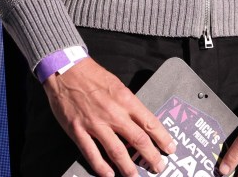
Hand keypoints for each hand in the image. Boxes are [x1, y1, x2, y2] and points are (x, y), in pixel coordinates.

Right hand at [43, 58, 175, 176]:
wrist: (67, 71)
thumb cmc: (94, 76)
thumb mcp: (118, 86)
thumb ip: (128, 104)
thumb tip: (140, 122)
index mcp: (126, 100)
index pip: (150, 122)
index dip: (162, 138)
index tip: (170, 148)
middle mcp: (114, 113)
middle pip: (138, 139)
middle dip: (150, 156)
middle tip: (159, 167)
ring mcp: (95, 123)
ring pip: (116, 150)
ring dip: (128, 167)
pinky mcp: (78, 130)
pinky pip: (91, 152)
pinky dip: (100, 166)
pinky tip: (109, 174)